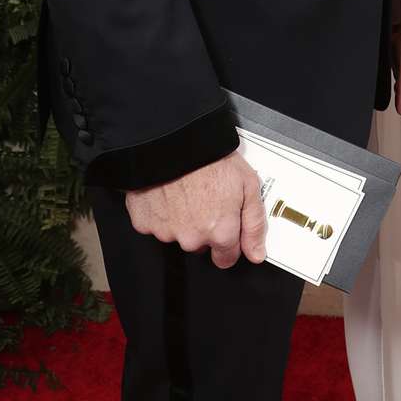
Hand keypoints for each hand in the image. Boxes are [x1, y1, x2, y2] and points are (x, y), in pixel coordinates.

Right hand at [124, 149, 266, 270]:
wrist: (174, 141)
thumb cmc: (211, 159)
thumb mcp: (248, 186)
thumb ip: (254, 225)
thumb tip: (256, 253)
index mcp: (220, 232)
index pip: (226, 259)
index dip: (228, 242)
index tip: (225, 227)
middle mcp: (192, 238)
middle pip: (200, 245)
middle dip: (204, 228)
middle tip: (205, 199)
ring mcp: (166, 232)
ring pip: (177, 235)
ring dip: (181, 220)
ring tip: (185, 192)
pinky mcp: (144, 223)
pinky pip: (155, 224)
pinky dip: (161, 213)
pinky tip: (168, 193)